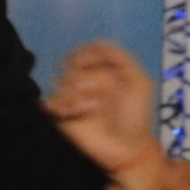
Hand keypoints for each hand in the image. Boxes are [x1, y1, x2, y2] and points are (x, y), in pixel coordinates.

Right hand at [48, 40, 156, 176]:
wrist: (127, 146)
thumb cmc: (135, 114)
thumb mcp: (139, 80)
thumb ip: (120, 57)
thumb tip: (94, 43)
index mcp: (97, 70)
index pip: (81, 50)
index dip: (85, 54)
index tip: (97, 64)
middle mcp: (80, 80)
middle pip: (71, 65)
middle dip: (87, 77)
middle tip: (100, 93)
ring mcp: (68, 97)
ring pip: (61, 81)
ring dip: (78, 92)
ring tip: (93, 107)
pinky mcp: (58, 115)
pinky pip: (50, 101)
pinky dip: (65, 105)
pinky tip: (78, 113)